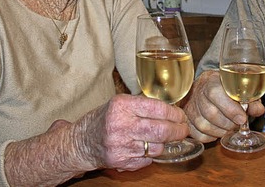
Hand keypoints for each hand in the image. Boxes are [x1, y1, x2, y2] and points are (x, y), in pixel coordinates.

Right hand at [74, 94, 188, 170]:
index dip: (174, 114)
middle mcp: (120, 125)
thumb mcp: (119, 103)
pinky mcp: (120, 161)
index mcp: (121, 106)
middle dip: (178, 131)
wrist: (80, 142)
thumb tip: (172, 110)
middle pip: (160, 130)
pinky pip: (147, 160)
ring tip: (163, 139)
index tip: (181, 116)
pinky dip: (151, 154)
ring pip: (156, 147)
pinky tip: (146, 148)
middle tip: (183, 129)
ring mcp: (120, 145)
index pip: (157, 108)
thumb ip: (142, 105)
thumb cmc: (103, 119)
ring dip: (164, 144)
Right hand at [183, 70, 264, 141]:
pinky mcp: (187, 121)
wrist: (206, 87)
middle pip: (211, 113)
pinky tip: (218, 131)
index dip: (230, 108)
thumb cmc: (226, 89)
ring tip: (230, 128)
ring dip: (221, 131)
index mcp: (210, 80)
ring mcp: (189, 107)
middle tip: (238, 124)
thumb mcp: (240, 89)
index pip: (215, 93)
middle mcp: (197, 93)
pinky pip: (198, 135)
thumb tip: (259, 110)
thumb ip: (251, 99)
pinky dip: (211, 137)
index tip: (242, 118)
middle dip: (229, 123)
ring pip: (204, 125)